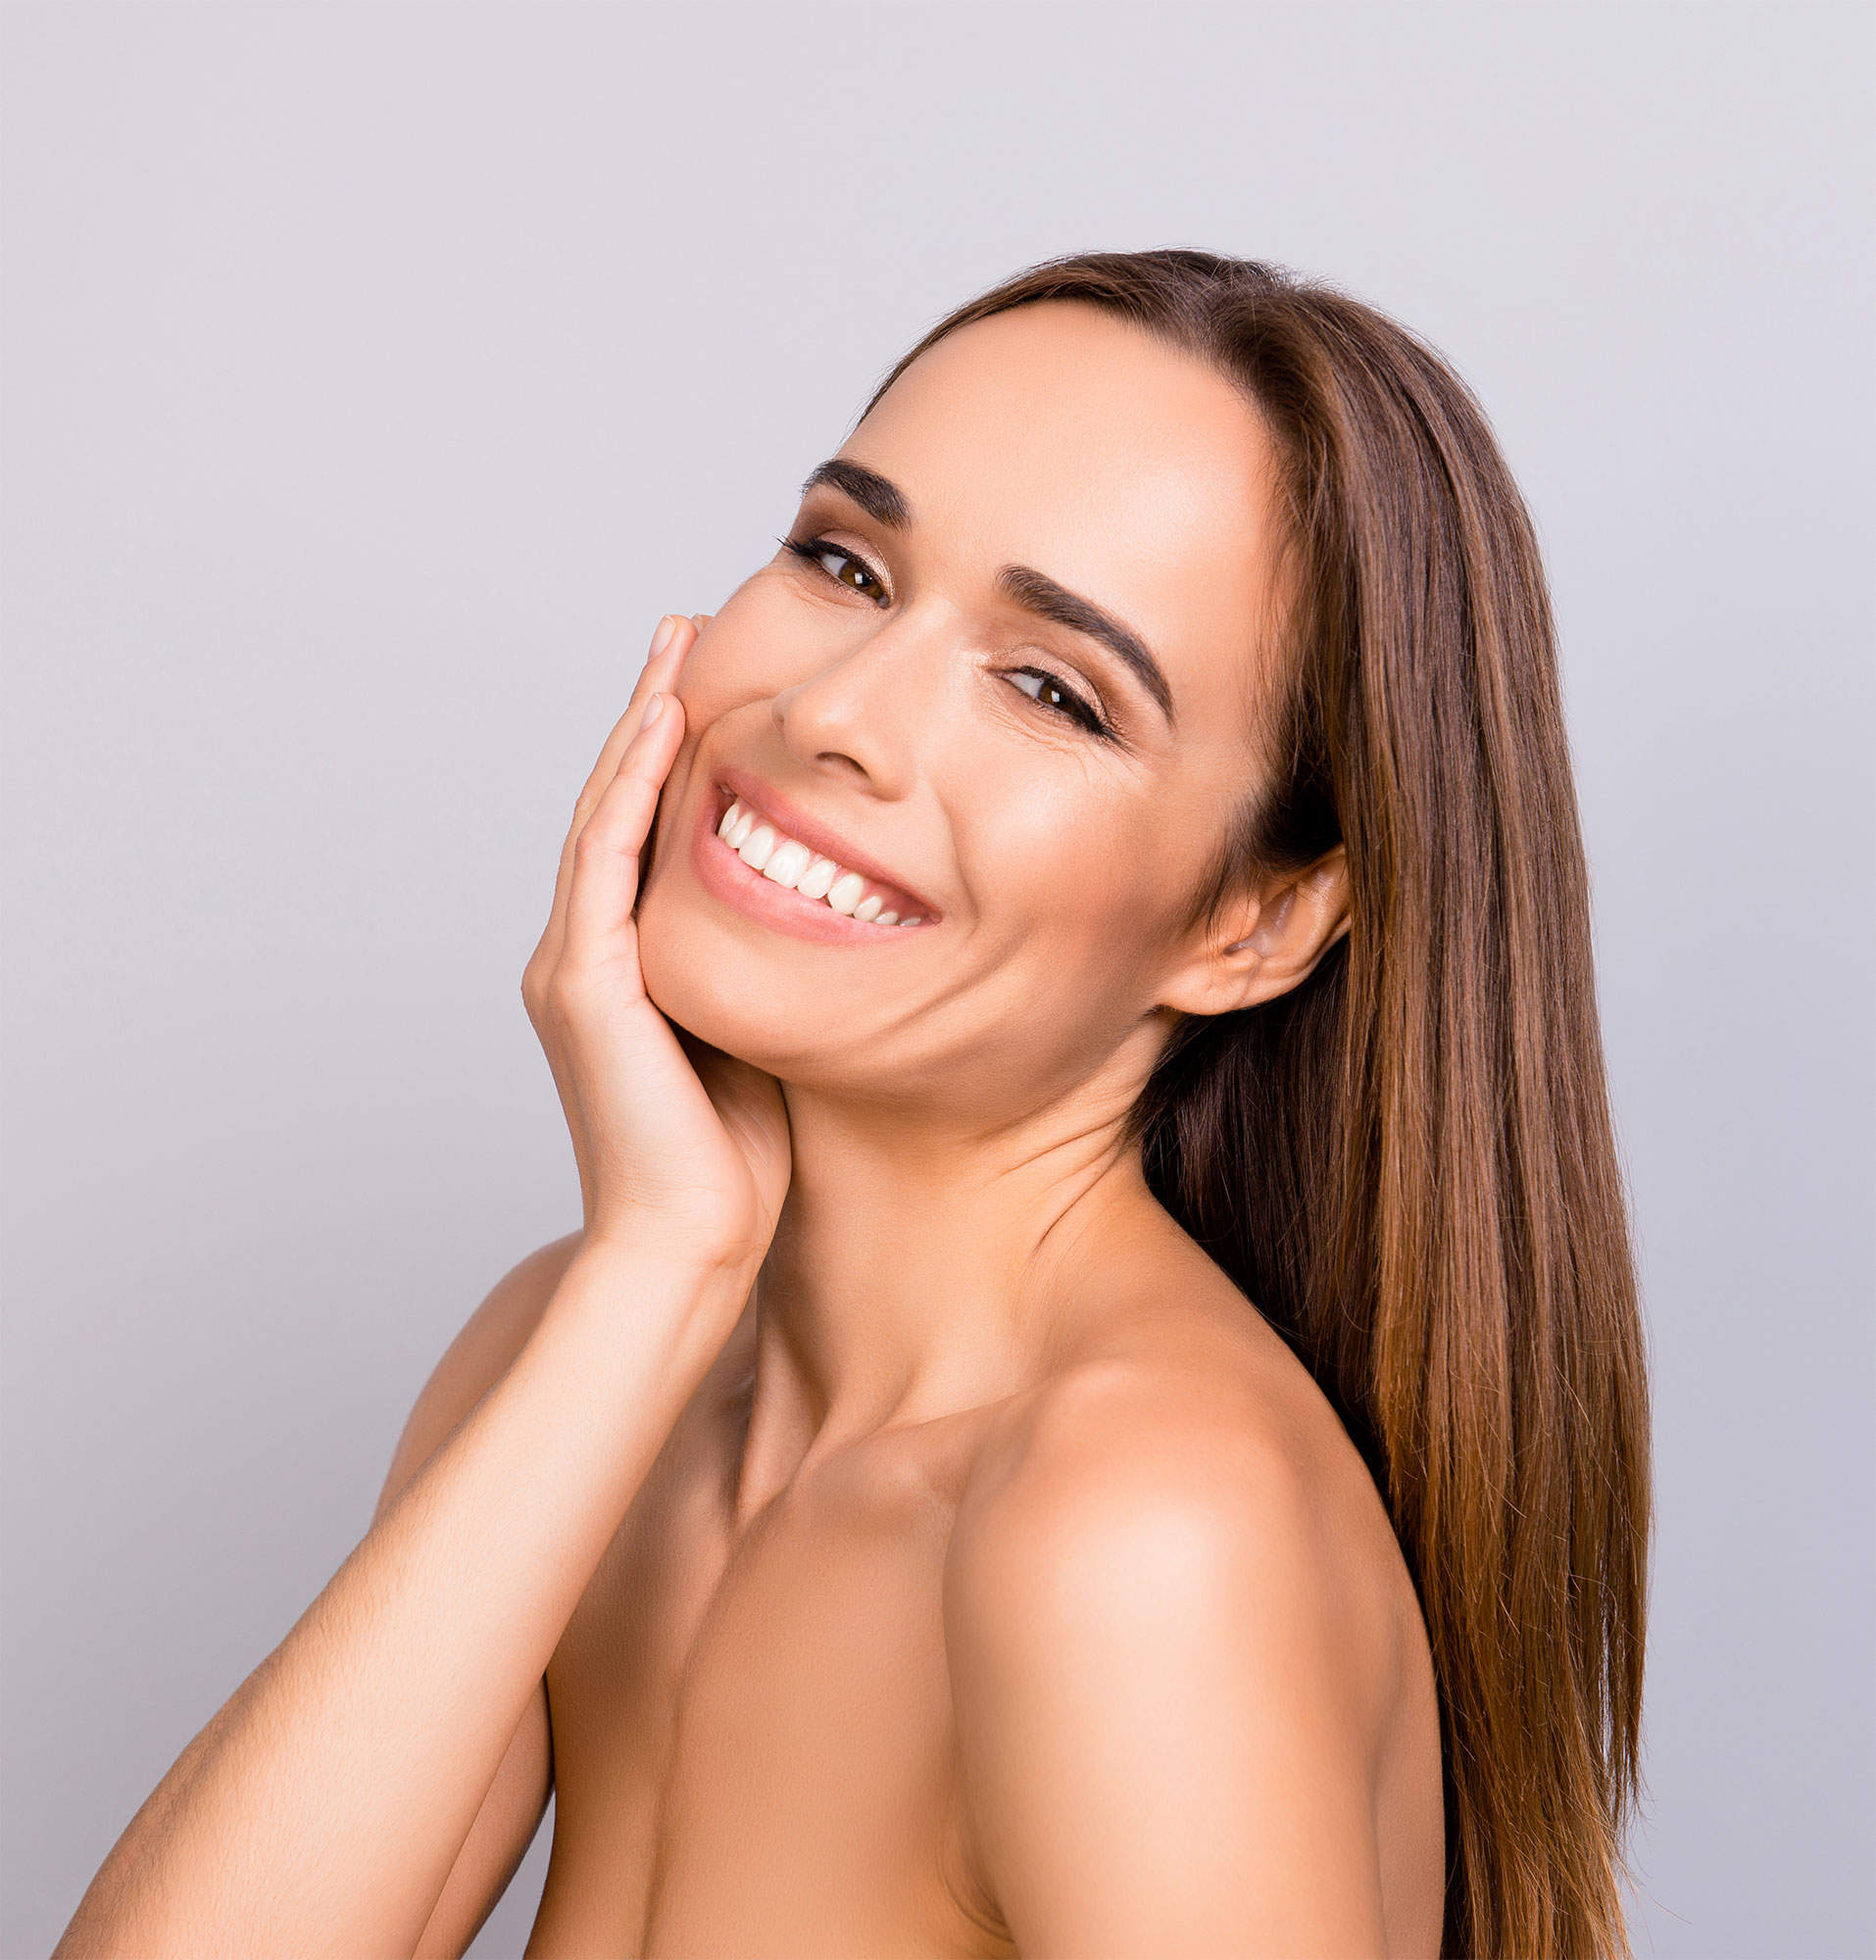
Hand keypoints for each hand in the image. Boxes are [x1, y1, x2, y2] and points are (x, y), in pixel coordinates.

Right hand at [522, 615, 790, 1273]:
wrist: (690, 1245)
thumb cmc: (735, 1160)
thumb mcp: (761, 1032)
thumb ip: (766, 967)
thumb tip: (829, 911)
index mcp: (624, 971)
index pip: (647, 838)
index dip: (675, 757)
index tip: (715, 685)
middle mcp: (586, 958)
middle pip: (617, 808)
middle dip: (652, 717)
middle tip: (683, 632)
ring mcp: (576, 969)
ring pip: (603, 817)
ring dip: (638, 730)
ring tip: (671, 651)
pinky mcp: (584, 985)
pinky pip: (605, 863)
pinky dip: (630, 790)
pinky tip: (662, 729)